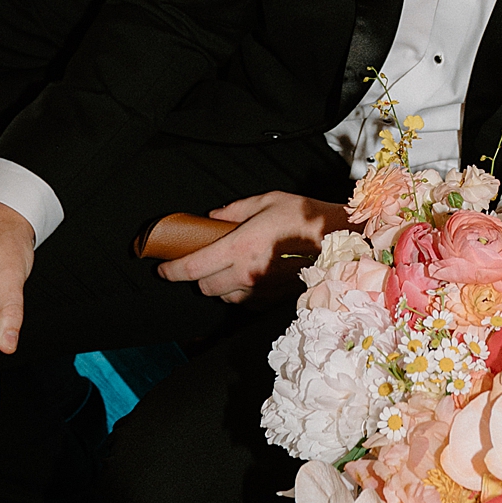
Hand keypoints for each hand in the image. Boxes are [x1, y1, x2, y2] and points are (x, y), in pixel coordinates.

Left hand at [157, 192, 348, 302]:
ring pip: (223, 296)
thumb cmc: (305, 216)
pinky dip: (238, 292)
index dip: (172, 271)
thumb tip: (213, 218)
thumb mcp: (267, 200)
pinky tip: (245, 277)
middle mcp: (247, 273)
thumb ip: (235, 210)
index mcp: (240, 247)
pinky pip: (244, 302)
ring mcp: (260, 290)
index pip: (194, 267)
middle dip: (195, 276)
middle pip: (204, 287)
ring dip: (218, 285)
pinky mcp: (272, 299)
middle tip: (199, 261)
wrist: (339, 240)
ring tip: (225, 267)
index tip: (162, 269)